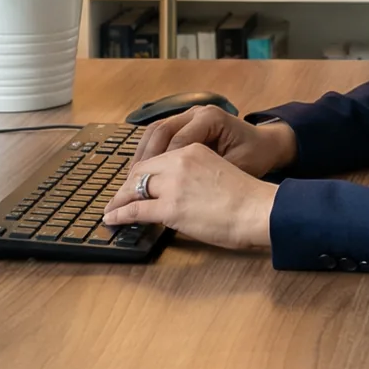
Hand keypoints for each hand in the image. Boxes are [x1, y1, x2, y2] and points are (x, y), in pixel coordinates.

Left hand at [103, 143, 276, 250]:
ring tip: (111, 210)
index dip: (141, 173)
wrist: (257, 209)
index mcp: (193, 150)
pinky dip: (120, 213)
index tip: (134, 184)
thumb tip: (178, 194)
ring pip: (135, 188)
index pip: (157, 158)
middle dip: (127, 186)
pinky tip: (112, 218)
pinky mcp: (171, 207)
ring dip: (120, 200)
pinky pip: (136, 209)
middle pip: (141, 170)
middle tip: (118, 198)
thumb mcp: (218, 173)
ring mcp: (174, 184)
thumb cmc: (246, 198)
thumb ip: (195, 176)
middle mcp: (180, 161)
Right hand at [130, 105, 294, 178]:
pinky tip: (143, 171)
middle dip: (144, 159)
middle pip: (160, 131)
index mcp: (210, 118)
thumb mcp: (236, 167)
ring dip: (142, 154)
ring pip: (155, 130)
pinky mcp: (186, 124)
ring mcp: (190, 116)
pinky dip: (149, 151)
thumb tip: (178, 192)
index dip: (161, 164)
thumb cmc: (255, 156)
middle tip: (131, 184)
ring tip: (131, 179)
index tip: (148, 186)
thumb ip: (208, 175)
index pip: (177, 140)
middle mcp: (197, 112)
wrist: (267, 145)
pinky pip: (160, 134)